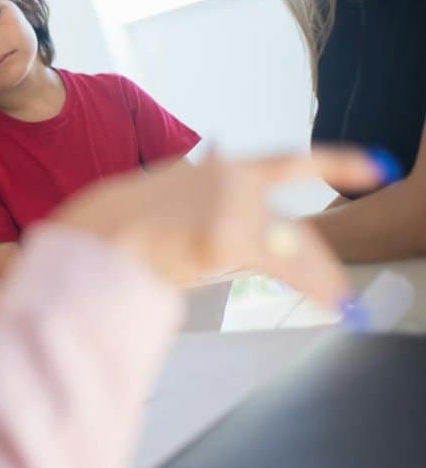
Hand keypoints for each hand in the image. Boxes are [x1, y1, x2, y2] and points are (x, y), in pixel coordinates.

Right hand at [50, 148, 387, 308]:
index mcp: (216, 169)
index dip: (337, 162)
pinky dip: (319, 289)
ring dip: (319, 279)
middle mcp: (232, 180)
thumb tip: (225, 230)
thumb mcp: (162, 200)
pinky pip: (289, 270)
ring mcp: (232, 207)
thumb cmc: (113, 226)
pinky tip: (339, 305)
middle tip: (337, 290)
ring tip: (337, 301)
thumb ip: (199, 203)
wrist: (91, 237)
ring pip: (295, 250)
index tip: (376, 165)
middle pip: (295, 226)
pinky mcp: (229, 238)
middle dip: (318, 261)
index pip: (287, 163)